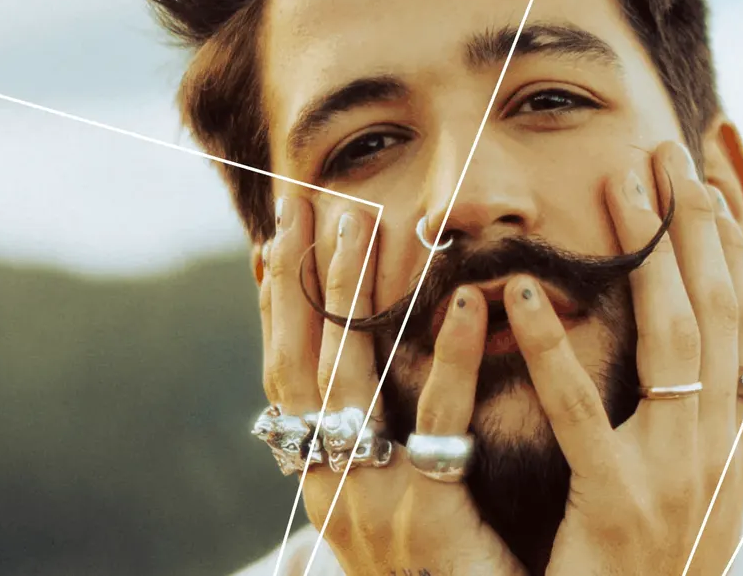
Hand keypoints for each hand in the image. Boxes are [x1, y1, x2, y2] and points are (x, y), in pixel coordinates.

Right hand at [260, 195, 524, 575]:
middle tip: (305, 203)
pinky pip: (439, 420)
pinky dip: (451, 355)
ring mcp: (370, 499)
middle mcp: (329, 483)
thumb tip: (361, 372)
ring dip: (355, 295)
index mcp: (317, 475)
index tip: (273, 238)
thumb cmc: (434, 569)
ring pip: (352, 377)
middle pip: (303, 362)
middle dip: (302, 280)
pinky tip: (468, 301)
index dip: (275, 305)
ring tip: (364, 223)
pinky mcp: (425, 515)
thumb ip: (374, 437)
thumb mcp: (385, 500)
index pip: (285, 373)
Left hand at [501, 141, 742, 574]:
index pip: (742, 318)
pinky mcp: (616, 500)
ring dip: (647, 253)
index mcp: (738, 437)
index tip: (708, 176)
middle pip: (713, 309)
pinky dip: (553, 348)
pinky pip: (581, 410)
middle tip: (663, 150)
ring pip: (670, 339)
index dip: (731, 244)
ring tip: (619, 183)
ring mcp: (676, 472)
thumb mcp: (719, 499)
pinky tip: (521, 294)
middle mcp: (720, 446)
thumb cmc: (670, 566)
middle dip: (692, 223)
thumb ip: (742, 436)